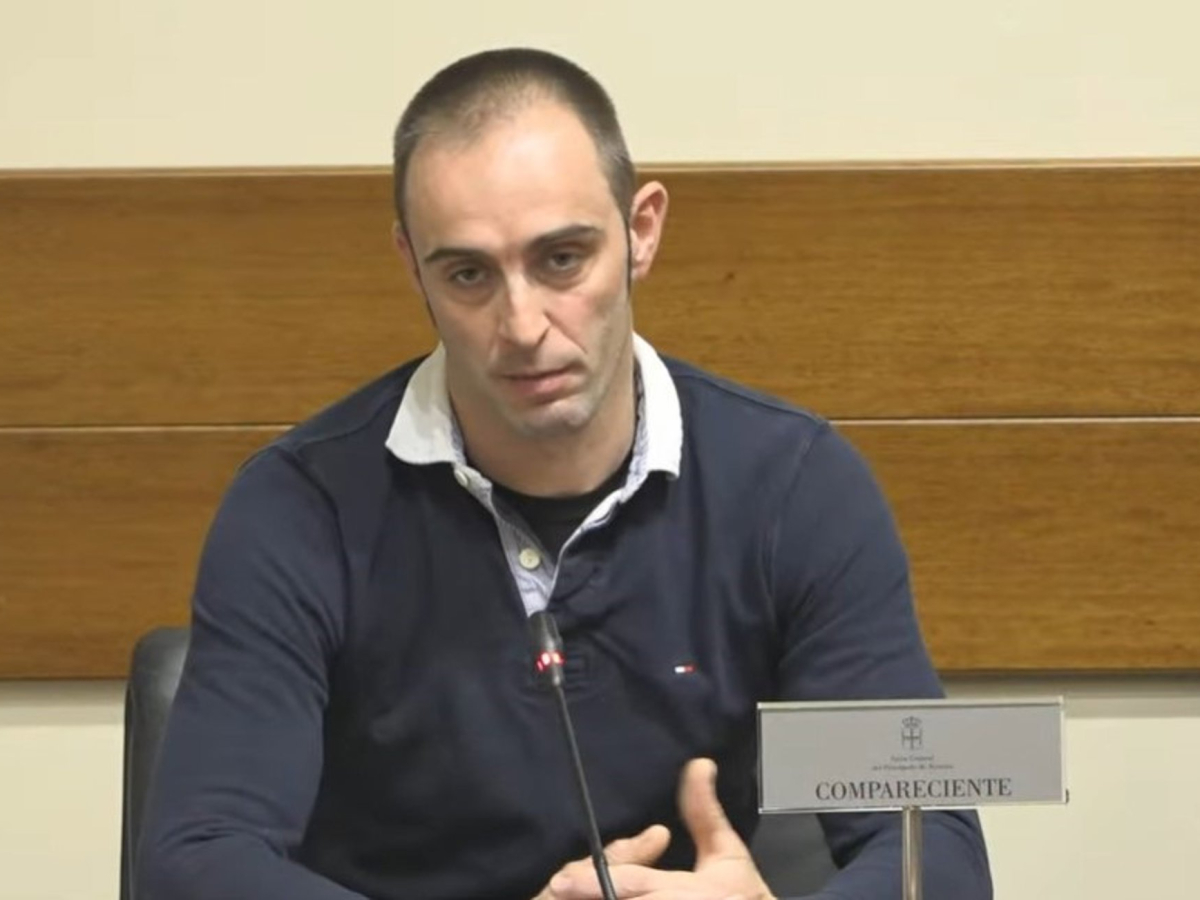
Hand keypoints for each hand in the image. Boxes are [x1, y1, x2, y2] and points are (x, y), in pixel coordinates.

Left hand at [547, 758, 775, 899]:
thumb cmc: (744, 897)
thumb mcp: (727, 856)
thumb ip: (705, 813)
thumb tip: (699, 764)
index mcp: (692, 891)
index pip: (633, 884)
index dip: (594, 882)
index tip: (562, 881)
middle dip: (590, 894)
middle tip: (557, 891)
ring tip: (566, 899)